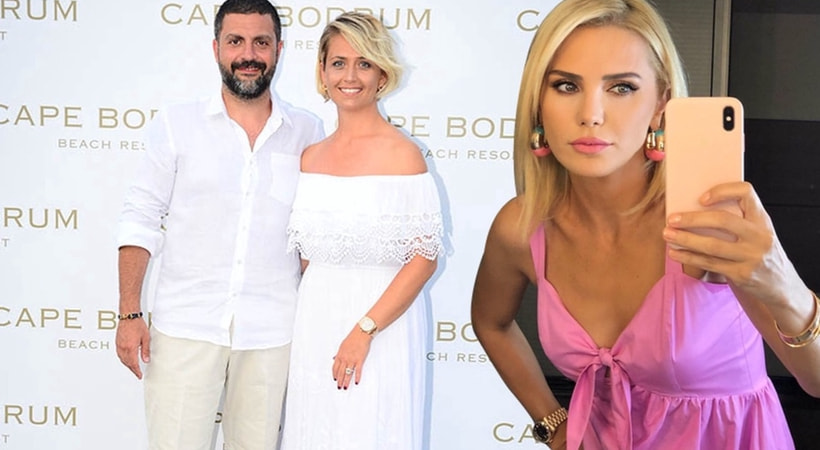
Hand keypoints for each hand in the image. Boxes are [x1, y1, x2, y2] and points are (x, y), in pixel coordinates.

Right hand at [116, 318, 149, 378]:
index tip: (139, 375)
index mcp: (131, 348)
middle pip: (127, 363)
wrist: (129, 316)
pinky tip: (126, 359)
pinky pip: (119, 354)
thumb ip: (145, 350)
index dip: (136, 371)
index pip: (133, 364)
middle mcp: (123, 348)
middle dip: (132, 369)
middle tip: (137, 373)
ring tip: (133, 367)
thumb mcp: (146, 338)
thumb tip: (146, 360)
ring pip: (122, 359)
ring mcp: (119, 345)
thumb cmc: (137, 324)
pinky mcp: (117, 342)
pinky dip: (123, 359)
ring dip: (127, 364)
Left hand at [332, 327, 371, 389]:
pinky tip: (356, 382)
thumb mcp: (342, 345)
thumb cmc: (352, 338)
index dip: (334, 374)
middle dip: (339, 380)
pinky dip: (357, 377)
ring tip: (345, 387)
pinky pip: (357, 370)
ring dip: (346, 381)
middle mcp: (345, 358)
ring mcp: (352, 360)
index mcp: (340, 355)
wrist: (361, 333)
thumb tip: (334, 358)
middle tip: (339, 387)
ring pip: (348, 373)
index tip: (335, 379)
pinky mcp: (360, 360)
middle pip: (340, 372)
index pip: (335, 367)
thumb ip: (338, 353)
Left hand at [663, 181, 805, 306]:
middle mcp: (760, 236)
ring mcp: (751, 256)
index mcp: (762, 219)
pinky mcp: (741, 274)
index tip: (701, 198)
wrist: (781, 286)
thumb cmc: (759, 251)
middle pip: (723, 221)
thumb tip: (693, 210)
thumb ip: (736, 221)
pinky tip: (674, 252)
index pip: (746, 193)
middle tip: (672, 219)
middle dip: (693, 219)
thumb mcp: (757, 232)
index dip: (723, 191)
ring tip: (667, 234)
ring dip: (685, 239)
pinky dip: (689, 257)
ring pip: (712, 245)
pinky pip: (709, 263)